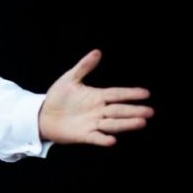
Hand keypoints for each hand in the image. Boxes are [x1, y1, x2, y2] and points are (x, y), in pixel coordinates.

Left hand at [39, 49, 153, 145]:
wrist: (42, 115)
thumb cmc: (58, 97)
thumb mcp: (69, 79)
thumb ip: (84, 67)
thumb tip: (97, 52)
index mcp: (97, 97)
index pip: (117, 94)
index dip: (131, 93)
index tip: (146, 93)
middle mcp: (98, 111)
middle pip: (119, 110)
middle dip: (134, 111)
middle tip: (150, 112)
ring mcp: (92, 123)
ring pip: (112, 124)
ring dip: (126, 124)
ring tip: (141, 122)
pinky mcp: (84, 135)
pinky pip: (95, 138)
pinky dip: (103, 139)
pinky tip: (112, 141)